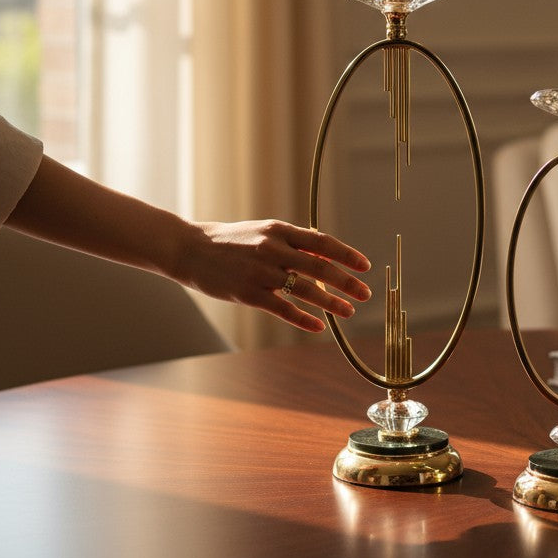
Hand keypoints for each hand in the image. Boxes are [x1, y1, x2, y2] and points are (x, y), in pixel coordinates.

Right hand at [183, 220, 371, 333]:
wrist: (191, 249)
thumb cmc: (234, 241)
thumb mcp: (265, 232)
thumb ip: (295, 242)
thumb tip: (328, 254)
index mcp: (280, 230)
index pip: (322, 242)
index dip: (347, 255)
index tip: (366, 266)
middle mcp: (272, 249)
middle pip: (320, 267)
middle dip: (347, 282)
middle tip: (365, 294)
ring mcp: (260, 272)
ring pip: (305, 290)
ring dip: (331, 303)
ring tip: (348, 312)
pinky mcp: (248, 294)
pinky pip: (283, 309)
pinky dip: (304, 319)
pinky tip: (319, 326)